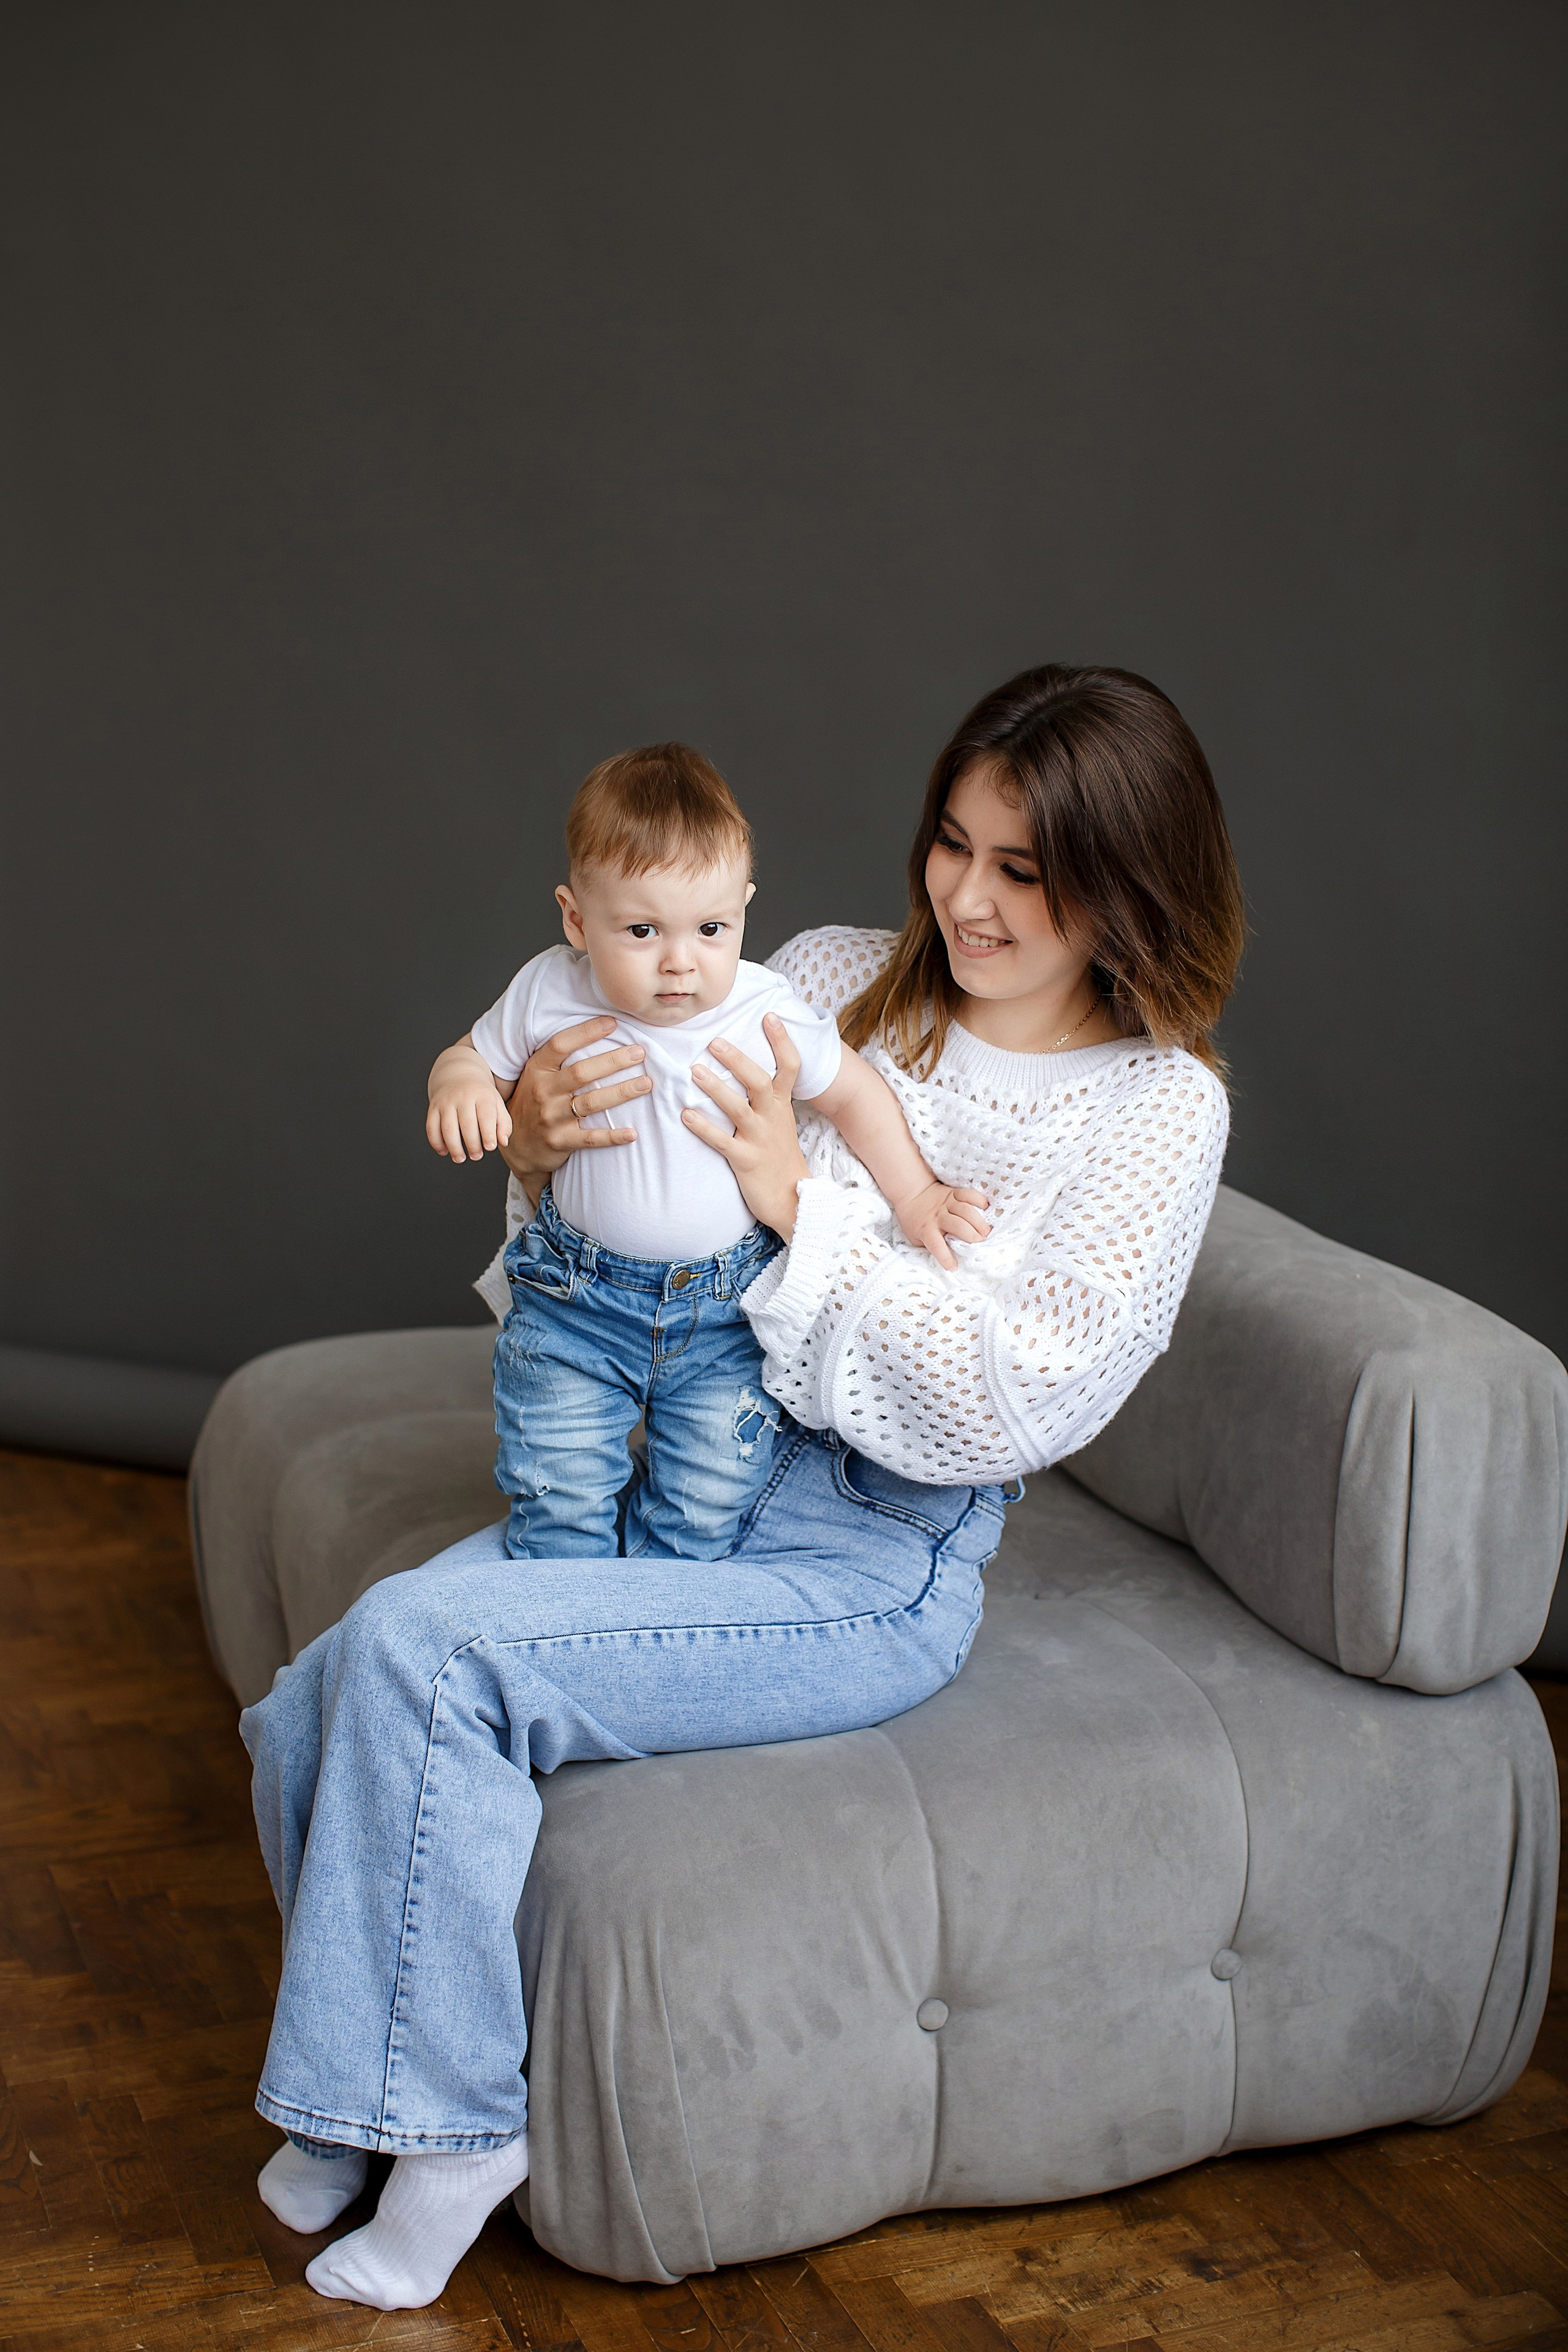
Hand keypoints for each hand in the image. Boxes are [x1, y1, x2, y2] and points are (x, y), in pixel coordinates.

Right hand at [426, 1074, 513, 1162]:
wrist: (458, 1074)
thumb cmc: (481, 1095)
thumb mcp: (497, 1104)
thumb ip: (504, 1124)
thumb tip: (503, 1142)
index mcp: (482, 1095)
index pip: (486, 1115)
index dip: (488, 1133)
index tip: (490, 1147)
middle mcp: (462, 1096)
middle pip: (466, 1124)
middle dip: (472, 1144)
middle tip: (477, 1156)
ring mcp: (446, 1101)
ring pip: (447, 1128)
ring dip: (454, 1147)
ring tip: (460, 1158)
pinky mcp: (433, 1107)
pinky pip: (431, 1127)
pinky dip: (436, 1143)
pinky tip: (444, 1151)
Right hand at [499, 1016, 650, 1203]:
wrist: (517, 1146)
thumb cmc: (534, 1103)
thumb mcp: (536, 1076)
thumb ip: (558, 1059)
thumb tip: (599, 1031)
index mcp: (537, 1070)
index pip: (560, 1045)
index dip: (586, 1032)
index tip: (613, 1023)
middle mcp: (543, 1092)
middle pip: (581, 1072)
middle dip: (613, 1061)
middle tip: (639, 1053)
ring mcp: (551, 1118)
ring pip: (591, 1103)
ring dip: (622, 1092)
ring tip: (646, 1083)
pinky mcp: (560, 1141)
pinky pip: (591, 1138)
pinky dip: (613, 1136)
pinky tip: (633, 1133)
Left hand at [682, 1013, 809, 1239]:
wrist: (792, 1197)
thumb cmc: (778, 1153)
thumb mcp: (780, 1119)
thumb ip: (767, 1094)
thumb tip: (746, 1066)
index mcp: (782, 1105)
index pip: (790, 1066)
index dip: (782, 1041)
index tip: (769, 1015)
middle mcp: (773, 1117)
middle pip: (760, 1082)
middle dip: (738, 1061)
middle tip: (714, 1041)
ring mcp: (760, 1139)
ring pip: (738, 1109)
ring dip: (716, 1089)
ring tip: (694, 1072)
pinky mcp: (746, 1161)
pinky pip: (722, 1141)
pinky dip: (703, 1127)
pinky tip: (685, 1115)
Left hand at [892, 1181, 990, 1270]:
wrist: (911, 1194)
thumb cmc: (915, 1221)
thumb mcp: (915, 1238)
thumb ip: (929, 1247)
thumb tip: (947, 1261)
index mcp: (926, 1230)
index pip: (935, 1244)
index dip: (944, 1257)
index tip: (953, 1266)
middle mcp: (938, 1217)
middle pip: (957, 1225)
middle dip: (971, 1235)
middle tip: (981, 1243)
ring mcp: (947, 1204)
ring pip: (966, 1210)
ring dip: (978, 1221)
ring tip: (986, 1231)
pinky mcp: (953, 1193)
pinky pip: (968, 1194)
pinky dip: (978, 1199)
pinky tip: (985, 1206)